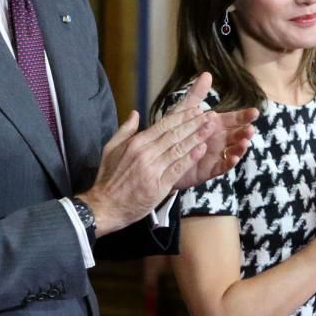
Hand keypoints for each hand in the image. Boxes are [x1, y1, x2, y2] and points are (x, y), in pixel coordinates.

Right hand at [80, 74, 218, 234]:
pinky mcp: (159, 185)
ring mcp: (152, 169)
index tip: (195, 109)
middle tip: (210, 115)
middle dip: (193, 123)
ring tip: (210, 128)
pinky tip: (202, 149)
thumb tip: (135, 113)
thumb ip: (125, 130)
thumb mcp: (111, 149)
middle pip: (174, 134)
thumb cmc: (108, 179)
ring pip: (179, 149)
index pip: (163, 125)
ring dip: (197, 137)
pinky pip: (178, 168)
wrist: (105, 206)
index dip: (181, 117)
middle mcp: (145, 153)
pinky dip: (191, 158)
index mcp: (136, 143)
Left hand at [169, 73, 258, 188]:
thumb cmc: (174, 132)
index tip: (255, 112)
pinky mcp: (209, 169)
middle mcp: (219, 140)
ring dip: (240, 147)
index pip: (234, 119)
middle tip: (250, 129)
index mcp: (215, 125)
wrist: (161, 156)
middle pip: (237, 135)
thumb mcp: (184, 111)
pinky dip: (229, 163)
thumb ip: (196, 94)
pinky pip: (222, 166)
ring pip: (233, 151)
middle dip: (245, 132)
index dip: (244, 116)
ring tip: (244, 142)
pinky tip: (234, 158)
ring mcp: (216, 155)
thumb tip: (207, 74)